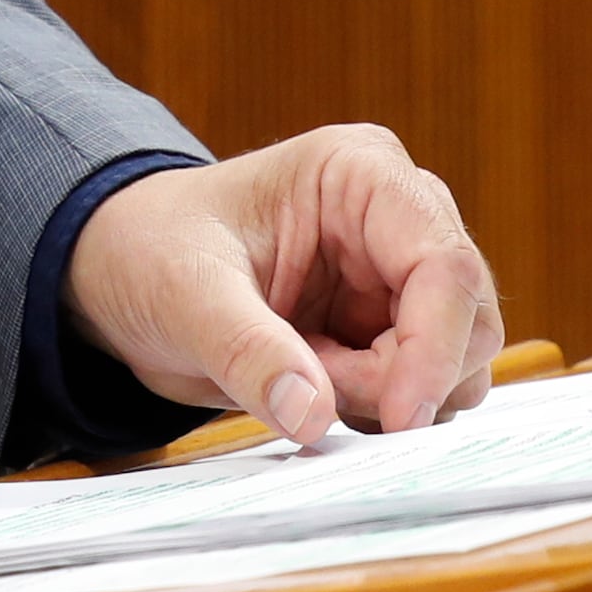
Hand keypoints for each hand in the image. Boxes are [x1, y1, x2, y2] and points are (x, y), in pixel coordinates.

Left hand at [60, 126, 501, 443]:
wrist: (124, 273)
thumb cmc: (151, 252)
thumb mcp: (182, 295)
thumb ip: (245, 351)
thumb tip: (311, 416)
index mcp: (359, 174)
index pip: (443, 263)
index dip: (435, 346)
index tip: (397, 417)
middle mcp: (399, 218)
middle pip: (467, 320)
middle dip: (403, 379)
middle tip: (315, 390)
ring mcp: (400, 277)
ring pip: (456, 365)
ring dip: (386, 399)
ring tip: (297, 373)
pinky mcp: (391, 329)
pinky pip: (422, 391)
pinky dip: (375, 411)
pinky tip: (309, 384)